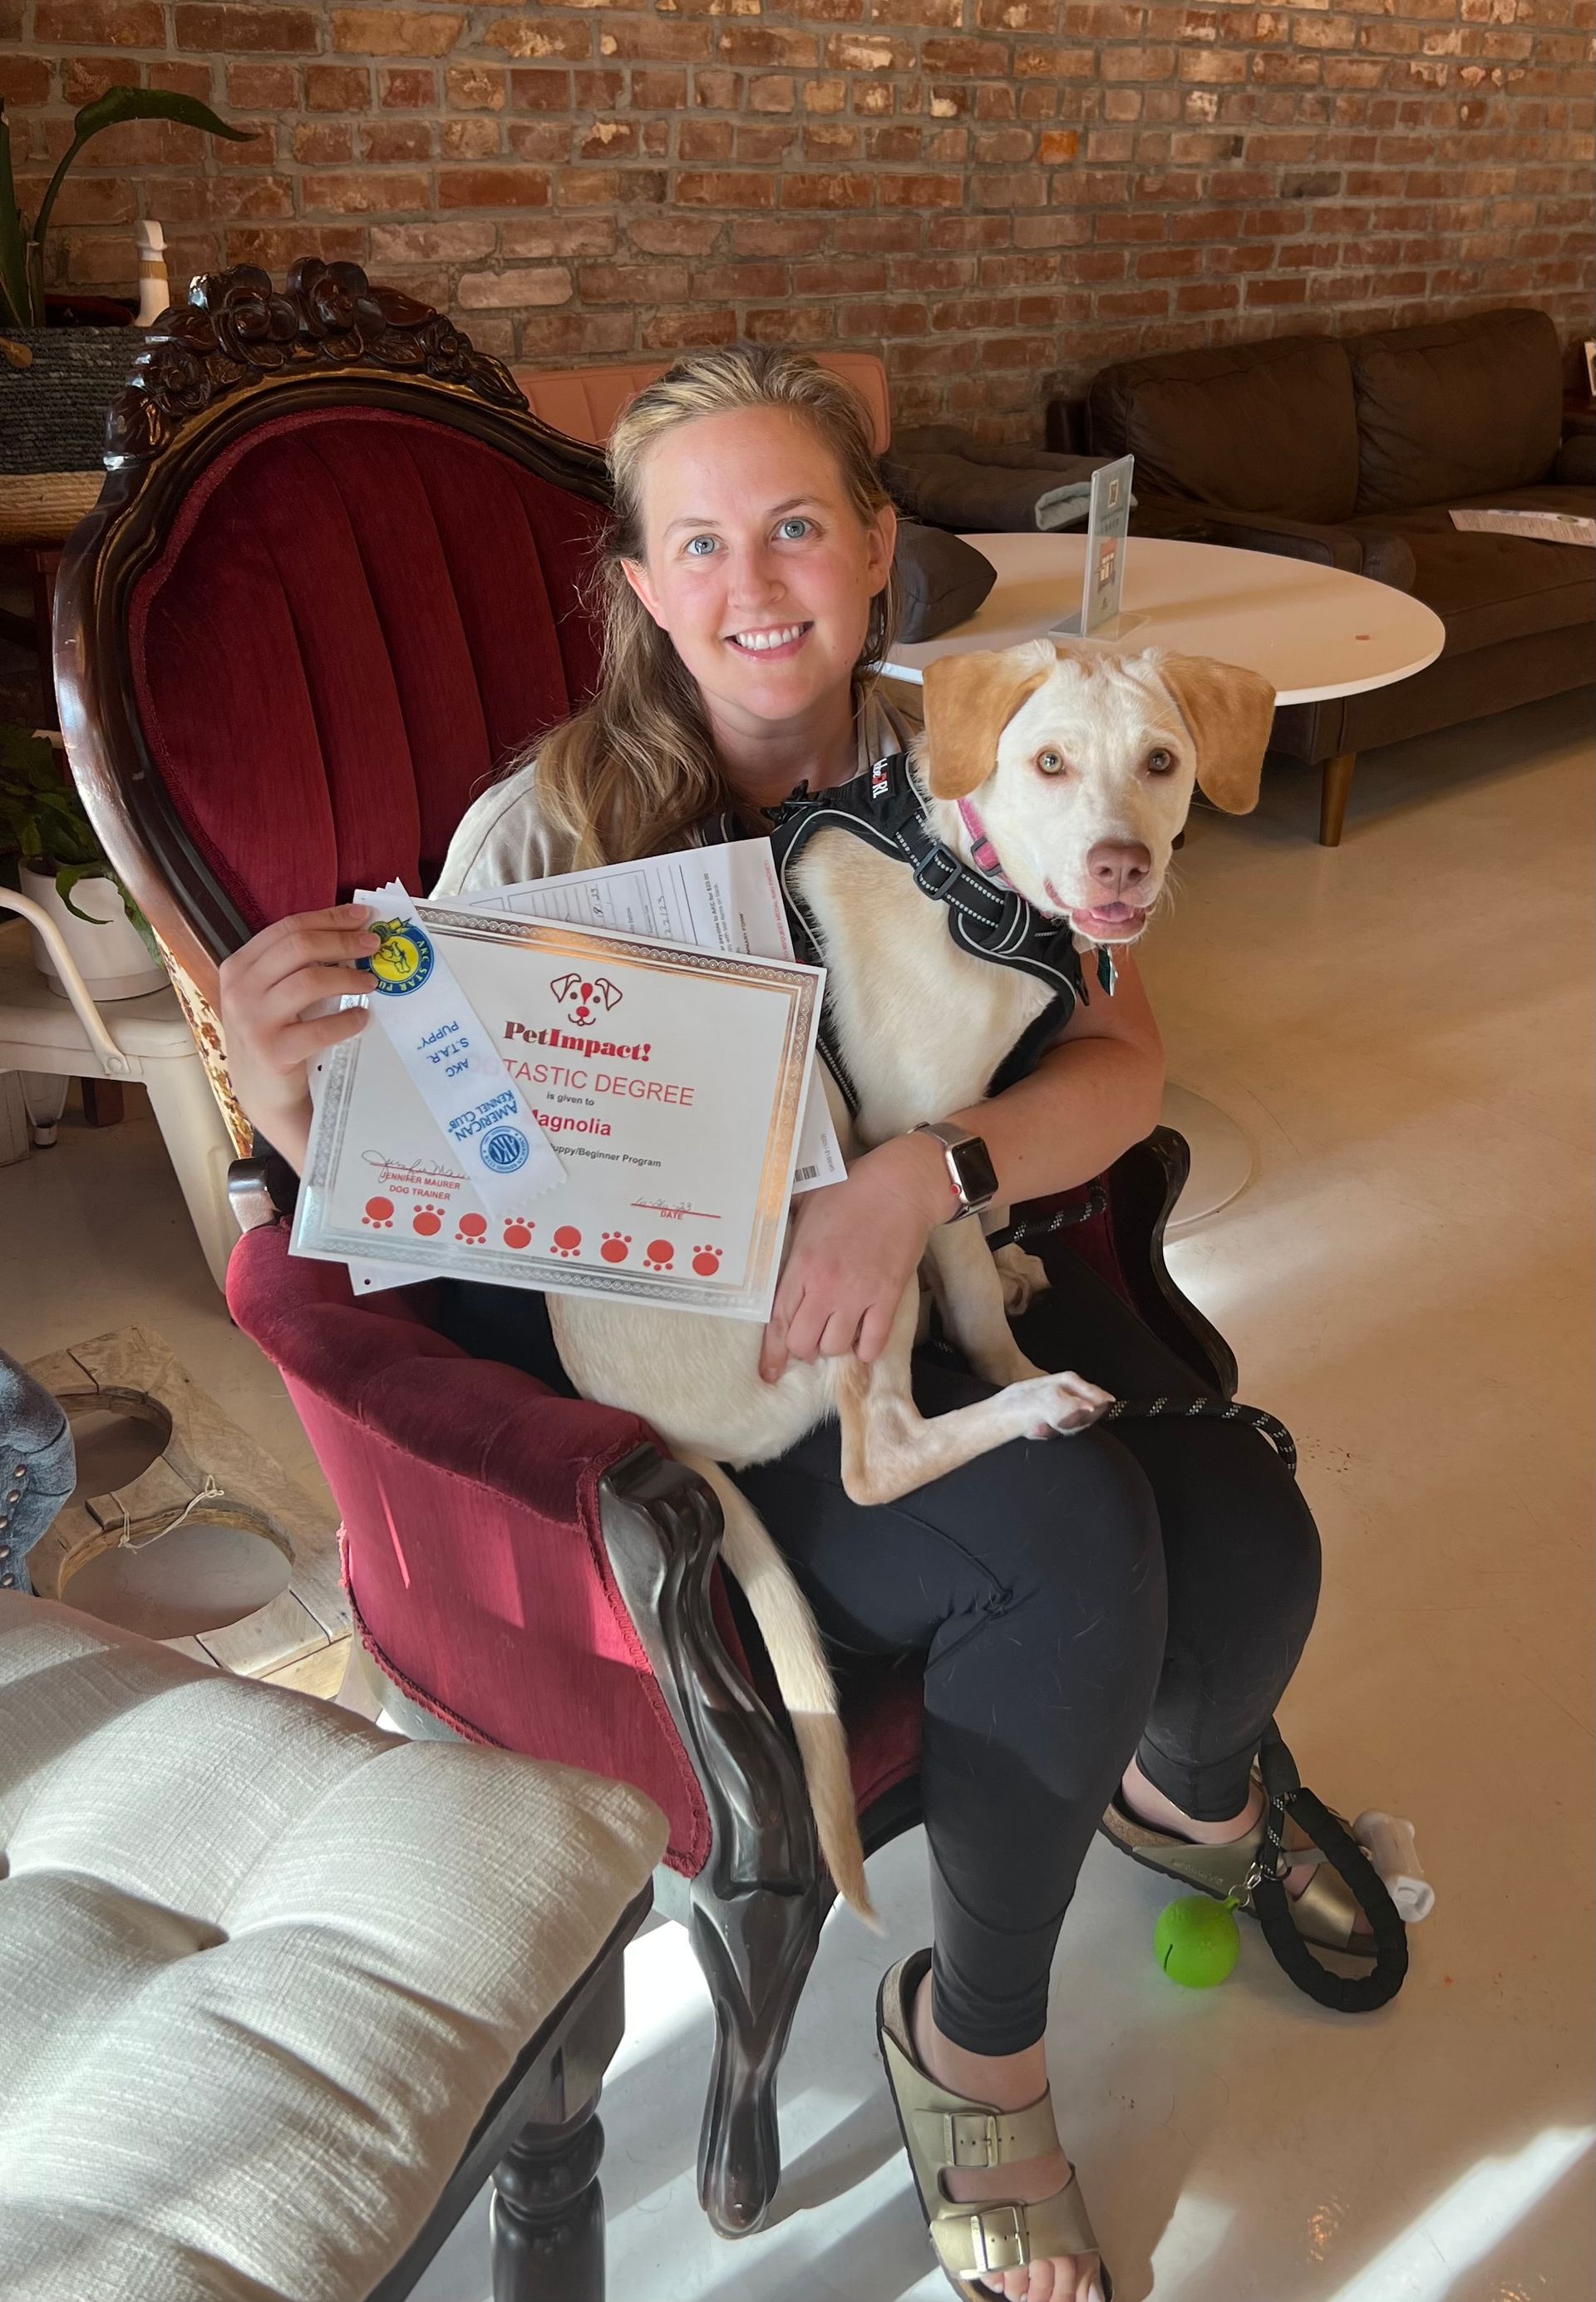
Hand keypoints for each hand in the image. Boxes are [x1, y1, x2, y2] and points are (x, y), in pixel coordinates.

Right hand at [217, 903, 379, 1170]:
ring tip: (371, 982)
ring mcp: (252, 1020)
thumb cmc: (276, 1036)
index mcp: (238, 967)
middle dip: (342, 941)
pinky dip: (348, 1020)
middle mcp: (239, 989)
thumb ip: (297, 965)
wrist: (262, 1094)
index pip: (287, 928)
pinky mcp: (272, 1051)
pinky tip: (362, 1018)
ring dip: (348, 978)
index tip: (361, 917)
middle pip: (299, 946)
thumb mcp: (273, 994)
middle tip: (373, 945)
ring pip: (309, 980)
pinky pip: (320, 1027)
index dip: (328, 918)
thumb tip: (352, 932)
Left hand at [760, 1132, 951, 1382]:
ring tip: (836, 1333)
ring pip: (837, 1347)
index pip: (779, 1321)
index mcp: (802, 1264)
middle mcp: (827, 1286)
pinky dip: (866, 1349)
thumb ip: (783, 1226)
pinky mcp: (889, 1297)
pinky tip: (863, 1342)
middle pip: (805, 1343)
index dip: (773, 1352)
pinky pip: (874, 1342)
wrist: (901, 1186)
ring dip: (833, 1346)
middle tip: (810, 1335)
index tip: (769, 1373)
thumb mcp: (805, 1202)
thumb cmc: (851, 1189)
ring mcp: (859, 1294)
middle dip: (804, 1347)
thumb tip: (763, 1230)